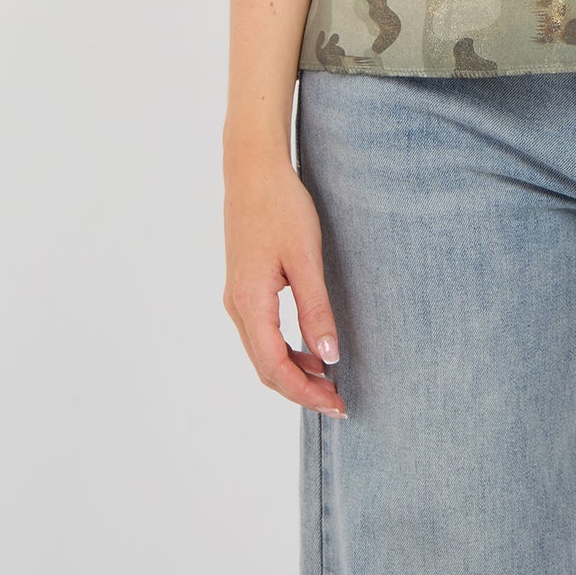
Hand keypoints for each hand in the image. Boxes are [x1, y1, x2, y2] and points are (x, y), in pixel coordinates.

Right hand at [223, 149, 347, 417]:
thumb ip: (315, 310)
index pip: (275, 368)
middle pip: (265, 367)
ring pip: (263, 352)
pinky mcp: (245, 286)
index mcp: (250, 303)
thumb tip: (328, 357)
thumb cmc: (280, 207)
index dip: (305, 393)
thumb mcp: (305, 259)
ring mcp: (238, 297)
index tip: (337, 405)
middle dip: (301, 389)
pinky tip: (310, 349)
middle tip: (338, 402)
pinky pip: (262, 333)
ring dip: (293, 372)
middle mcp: (237, 306)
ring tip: (329, 380)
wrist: (253, 169)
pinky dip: (285, 350)